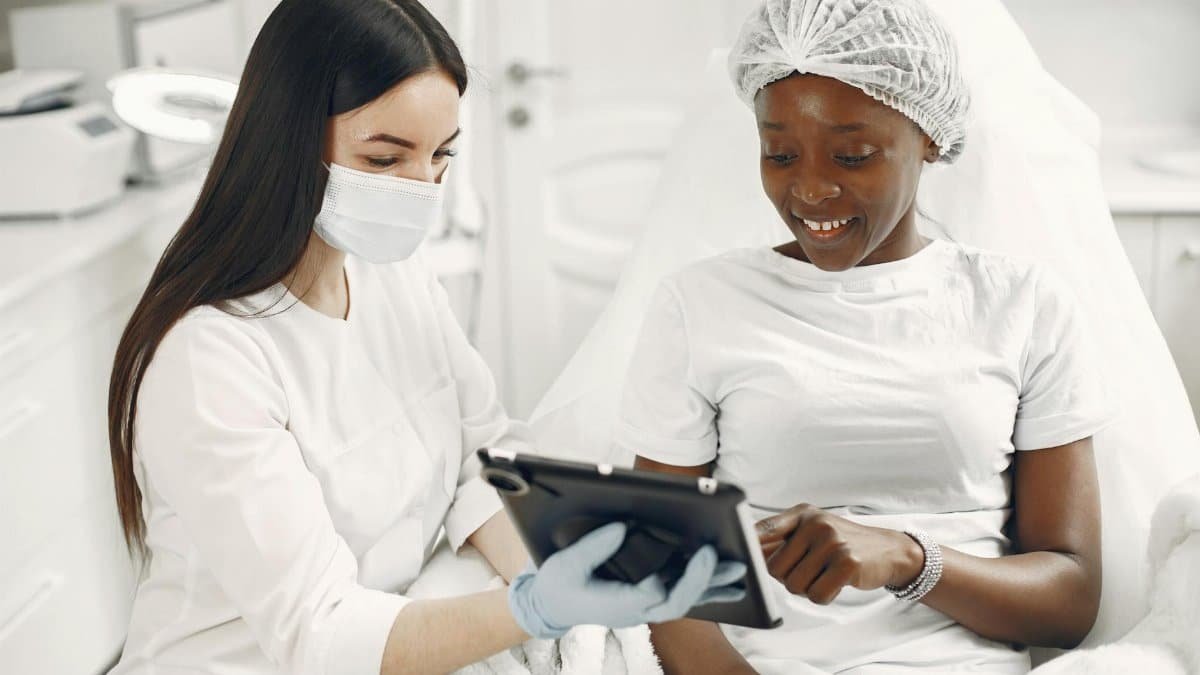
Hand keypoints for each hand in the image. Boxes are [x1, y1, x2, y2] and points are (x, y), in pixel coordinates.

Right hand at [508, 522, 746, 638]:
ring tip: (741, 570)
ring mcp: (644, 608)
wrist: (551, 607)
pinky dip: (705, 588)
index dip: (672, 579)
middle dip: (703, 581)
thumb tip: (622, 527)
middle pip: (677, 602)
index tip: (689, 554)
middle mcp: (636, 610)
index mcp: (616, 605)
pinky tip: (728, 582)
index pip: (651, 596)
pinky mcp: (648, 600)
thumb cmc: (558, 586)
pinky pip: (681, 596)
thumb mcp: (565, 565)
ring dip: (714, 586)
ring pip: (685, 601)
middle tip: (726, 559)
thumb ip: (593, 548)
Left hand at [756, 504, 922, 604]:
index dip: (747, 550)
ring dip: (807, 589)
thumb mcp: (812, 530)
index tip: (739, 562)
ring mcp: (832, 541)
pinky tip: (836, 583)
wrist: (889, 550)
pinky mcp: (847, 562)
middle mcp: (814, 523)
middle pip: (774, 568)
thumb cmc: (842, 544)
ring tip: (825, 575)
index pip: (762, 530)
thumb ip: (781, 539)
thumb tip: (745, 555)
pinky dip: (824, 597)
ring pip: (794, 585)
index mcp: (801, 514)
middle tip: (808, 572)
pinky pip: (817, 595)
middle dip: (787, 578)